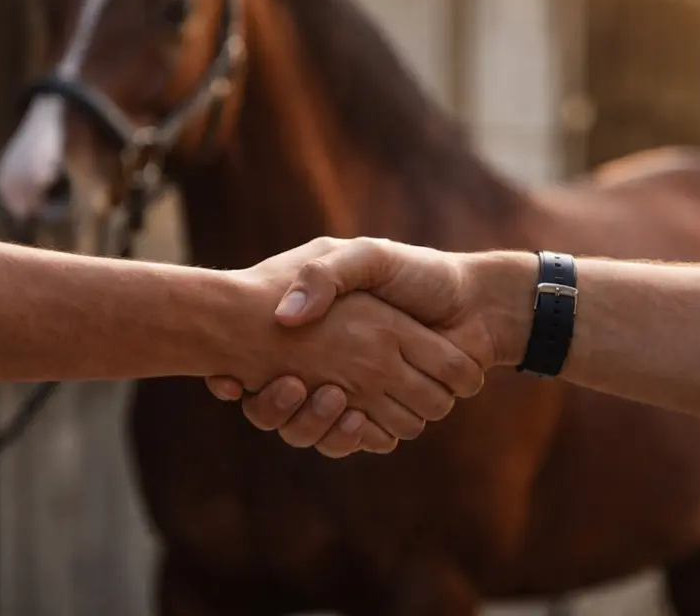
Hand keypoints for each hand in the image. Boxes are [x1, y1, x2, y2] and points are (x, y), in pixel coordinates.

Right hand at [214, 239, 487, 453]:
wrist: (475, 303)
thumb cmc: (417, 274)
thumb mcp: (365, 258)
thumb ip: (326, 276)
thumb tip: (285, 318)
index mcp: (313, 333)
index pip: (251, 366)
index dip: (234, 377)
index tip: (225, 378)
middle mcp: (326, 368)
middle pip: (273, 410)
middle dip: (270, 406)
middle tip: (287, 384)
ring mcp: (355, 395)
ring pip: (310, 431)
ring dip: (312, 423)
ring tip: (329, 395)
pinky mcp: (384, 414)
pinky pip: (355, 440)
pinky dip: (351, 435)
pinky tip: (353, 415)